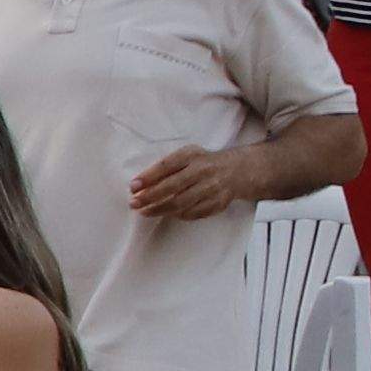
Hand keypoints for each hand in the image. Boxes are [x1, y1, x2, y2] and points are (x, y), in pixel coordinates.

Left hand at [125, 145, 261, 225]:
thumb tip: (140, 183)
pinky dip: (178, 215)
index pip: (167, 166)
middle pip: (173, 187)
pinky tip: (166, 214)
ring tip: (144, 211)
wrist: (237, 170)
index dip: (149, 177)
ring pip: (182, 203)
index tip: (133, 186)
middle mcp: (203, 171)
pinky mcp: (218, 203)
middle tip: (134, 203)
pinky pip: (193, 213)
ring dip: (160, 209)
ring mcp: (212, 188)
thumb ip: (167, 166)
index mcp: (193, 156)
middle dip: (150, 197)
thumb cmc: (203, 162)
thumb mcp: (187, 156)